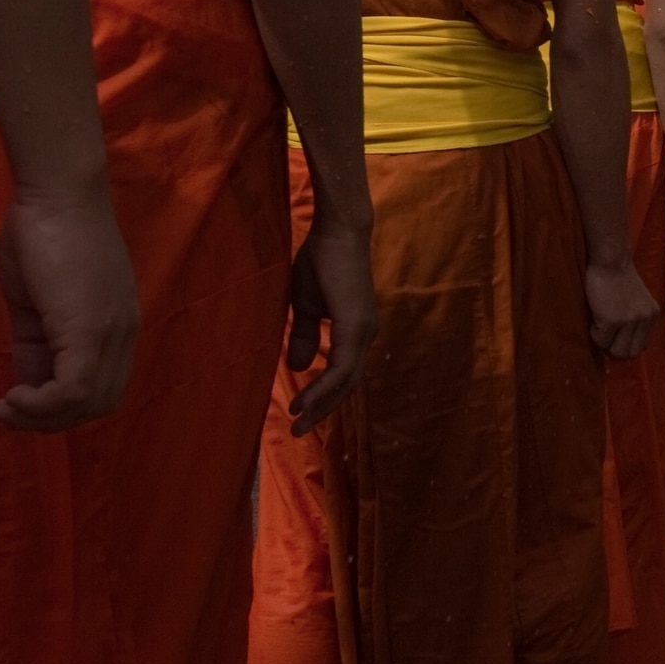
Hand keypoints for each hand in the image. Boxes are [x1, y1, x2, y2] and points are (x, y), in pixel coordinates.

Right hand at [0, 182, 139, 430]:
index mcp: (116, 325)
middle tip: (9, 413)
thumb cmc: (42, 232)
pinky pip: (73, 389)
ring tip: (6, 409)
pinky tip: (12, 398)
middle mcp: (122, 333)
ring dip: (42, 417)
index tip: (21, 403)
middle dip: (51, 420)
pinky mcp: (91, 328)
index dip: (63, 407)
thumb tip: (29, 381)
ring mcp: (111, 331)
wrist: (56, 193)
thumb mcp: (37, 300)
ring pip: (88, 402)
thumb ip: (38, 342)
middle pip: (99, 403)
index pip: (102, 387)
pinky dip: (42, 405)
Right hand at [280, 219, 378, 434]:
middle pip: (347, 384)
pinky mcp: (356, 325)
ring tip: (299, 420)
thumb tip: (300, 367)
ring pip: (345, 380)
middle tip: (299, 430)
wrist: (335, 233)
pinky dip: (324, 386)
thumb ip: (306, 335)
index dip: (322, 396)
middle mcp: (365, 335)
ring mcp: (364, 331)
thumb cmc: (320, 262)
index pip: (343, 374)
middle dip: (323, 409)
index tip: (299, 414)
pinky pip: (341, 366)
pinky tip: (307, 400)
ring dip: (322, 403)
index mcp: (356, 331)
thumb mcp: (305, 306)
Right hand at [584, 259, 662, 360]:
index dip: (626, 346)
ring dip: (604, 344)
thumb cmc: (618, 278)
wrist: (610, 260)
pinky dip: (594, 335)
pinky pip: (600, 340)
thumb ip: (636, 320)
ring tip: (599, 328)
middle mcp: (644, 319)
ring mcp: (629, 320)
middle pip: (631, 354)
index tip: (615, 338)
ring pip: (616, 351)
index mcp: (652, 315)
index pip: (642, 347)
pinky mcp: (611, 319)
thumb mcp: (637, 300)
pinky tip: (594, 320)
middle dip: (615, 350)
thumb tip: (623, 346)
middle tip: (604, 338)